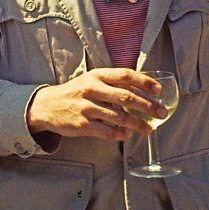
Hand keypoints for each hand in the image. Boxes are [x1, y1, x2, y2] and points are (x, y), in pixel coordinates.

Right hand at [26, 68, 165, 139]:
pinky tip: (127, 134)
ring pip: (120, 117)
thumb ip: (111, 83)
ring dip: (139, 124)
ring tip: (148, 129)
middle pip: (126, 97)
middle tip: (162, 112)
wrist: (46, 106)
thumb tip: (142, 92)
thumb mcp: (90, 81)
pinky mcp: (83, 125)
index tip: (159, 90)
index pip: (125, 75)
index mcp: (95, 76)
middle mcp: (90, 89)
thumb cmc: (74, 93)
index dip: (144, 82)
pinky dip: (122, 134)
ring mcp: (86, 107)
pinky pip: (109, 131)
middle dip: (148, 106)